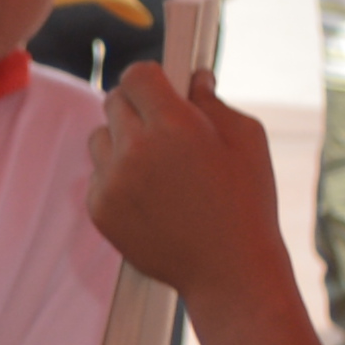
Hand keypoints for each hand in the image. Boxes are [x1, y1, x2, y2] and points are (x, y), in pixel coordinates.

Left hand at [85, 65, 288, 301]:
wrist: (228, 269)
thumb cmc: (246, 200)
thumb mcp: (246, 138)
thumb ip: (213, 101)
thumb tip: (193, 78)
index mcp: (174, 125)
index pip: (137, 75)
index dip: (151, 77)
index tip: (161, 86)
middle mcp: (135, 150)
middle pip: (114, 101)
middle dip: (137, 105)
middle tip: (162, 124)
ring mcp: (112, 181)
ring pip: (99, 137)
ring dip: (121, 139)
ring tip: (156, 162)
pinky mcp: (99, 209)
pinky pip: (98, 174)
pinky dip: (117, 176)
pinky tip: (150, 193)